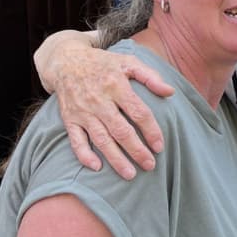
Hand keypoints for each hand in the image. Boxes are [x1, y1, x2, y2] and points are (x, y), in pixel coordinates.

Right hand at [35, 30, 173, 178]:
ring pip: (101, 140)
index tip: (160, 146)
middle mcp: (99, 101)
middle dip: (136, 151)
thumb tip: (170, 92)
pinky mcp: (69, 119)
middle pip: (121, 130)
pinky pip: (76, 141)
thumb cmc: (103, 64)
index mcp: (116, 85)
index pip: (138, 112)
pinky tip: (97, 167)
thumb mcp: (128, 62)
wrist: (66, 62)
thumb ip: (150, 76)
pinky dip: (84, 155)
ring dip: (116, 159)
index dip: (151, 130)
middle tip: (150, 165)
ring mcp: (83, 112)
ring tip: (131, 174)